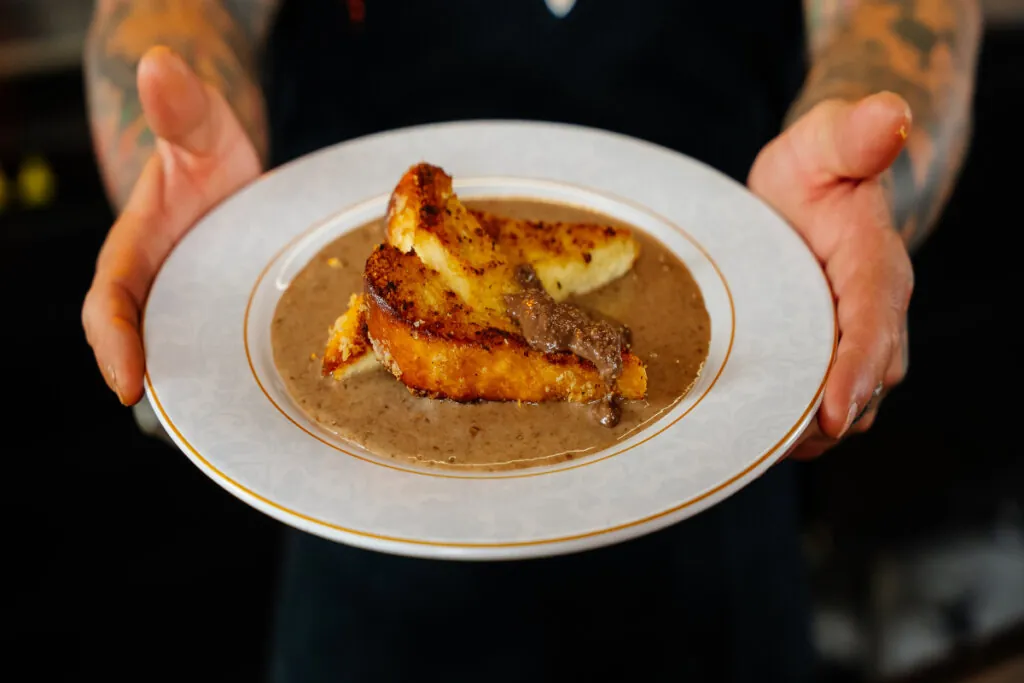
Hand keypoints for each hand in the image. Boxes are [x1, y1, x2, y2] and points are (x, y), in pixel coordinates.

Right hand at [82, 46, 260, 404]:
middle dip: (167, 393)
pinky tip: (288, 408)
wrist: (226, 165)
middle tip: (192, 437)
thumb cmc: (205, 147)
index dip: (113, 343)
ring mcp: (196, 307)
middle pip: (150, 350)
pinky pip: (234, 353)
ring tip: (245, 437)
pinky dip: (251, 380)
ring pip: (195, 361)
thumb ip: (180, 108)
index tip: (127, 383)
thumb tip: (160, 61)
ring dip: (212, 399)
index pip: (110, 303)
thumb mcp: (199, 129)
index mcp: (135, 253)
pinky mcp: (230, 317)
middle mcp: (160, 290)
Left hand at [748, 92, 914, 459]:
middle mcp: (872, 315)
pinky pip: (813, 408)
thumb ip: (853, 133)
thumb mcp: (827, 140)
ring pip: (840, 409)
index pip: (874, 324)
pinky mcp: (822, 359)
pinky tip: (741, 436)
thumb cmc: (818, 166)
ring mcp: (849, 343)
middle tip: (763, 446)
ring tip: (746, 450)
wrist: (814, 192)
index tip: (831, 414)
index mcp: (875, 268)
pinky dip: (786, 428)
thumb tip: (887, 114)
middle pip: (862, 385)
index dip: (857, 371)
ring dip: (802, 435)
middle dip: (822, 421)